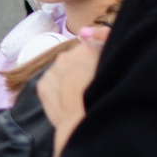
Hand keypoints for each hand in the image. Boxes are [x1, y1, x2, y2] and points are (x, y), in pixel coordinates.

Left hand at [35, 28, 107, 156]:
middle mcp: (66, 55)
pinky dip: (56, 90)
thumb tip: (86, 32)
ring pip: (61, 71)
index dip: (96, 59)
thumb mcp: (113, 66)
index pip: (92, 46)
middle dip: (80, 68)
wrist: (83, 124)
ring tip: (78, 97)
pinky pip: (50, 83)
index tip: (99, 72)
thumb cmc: (105, 94)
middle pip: (75, 58)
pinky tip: (66, 102)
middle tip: (89, 87)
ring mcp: (52, 70)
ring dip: (68, 79)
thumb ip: (105, 41)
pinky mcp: (42, 85)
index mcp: (87, 48)